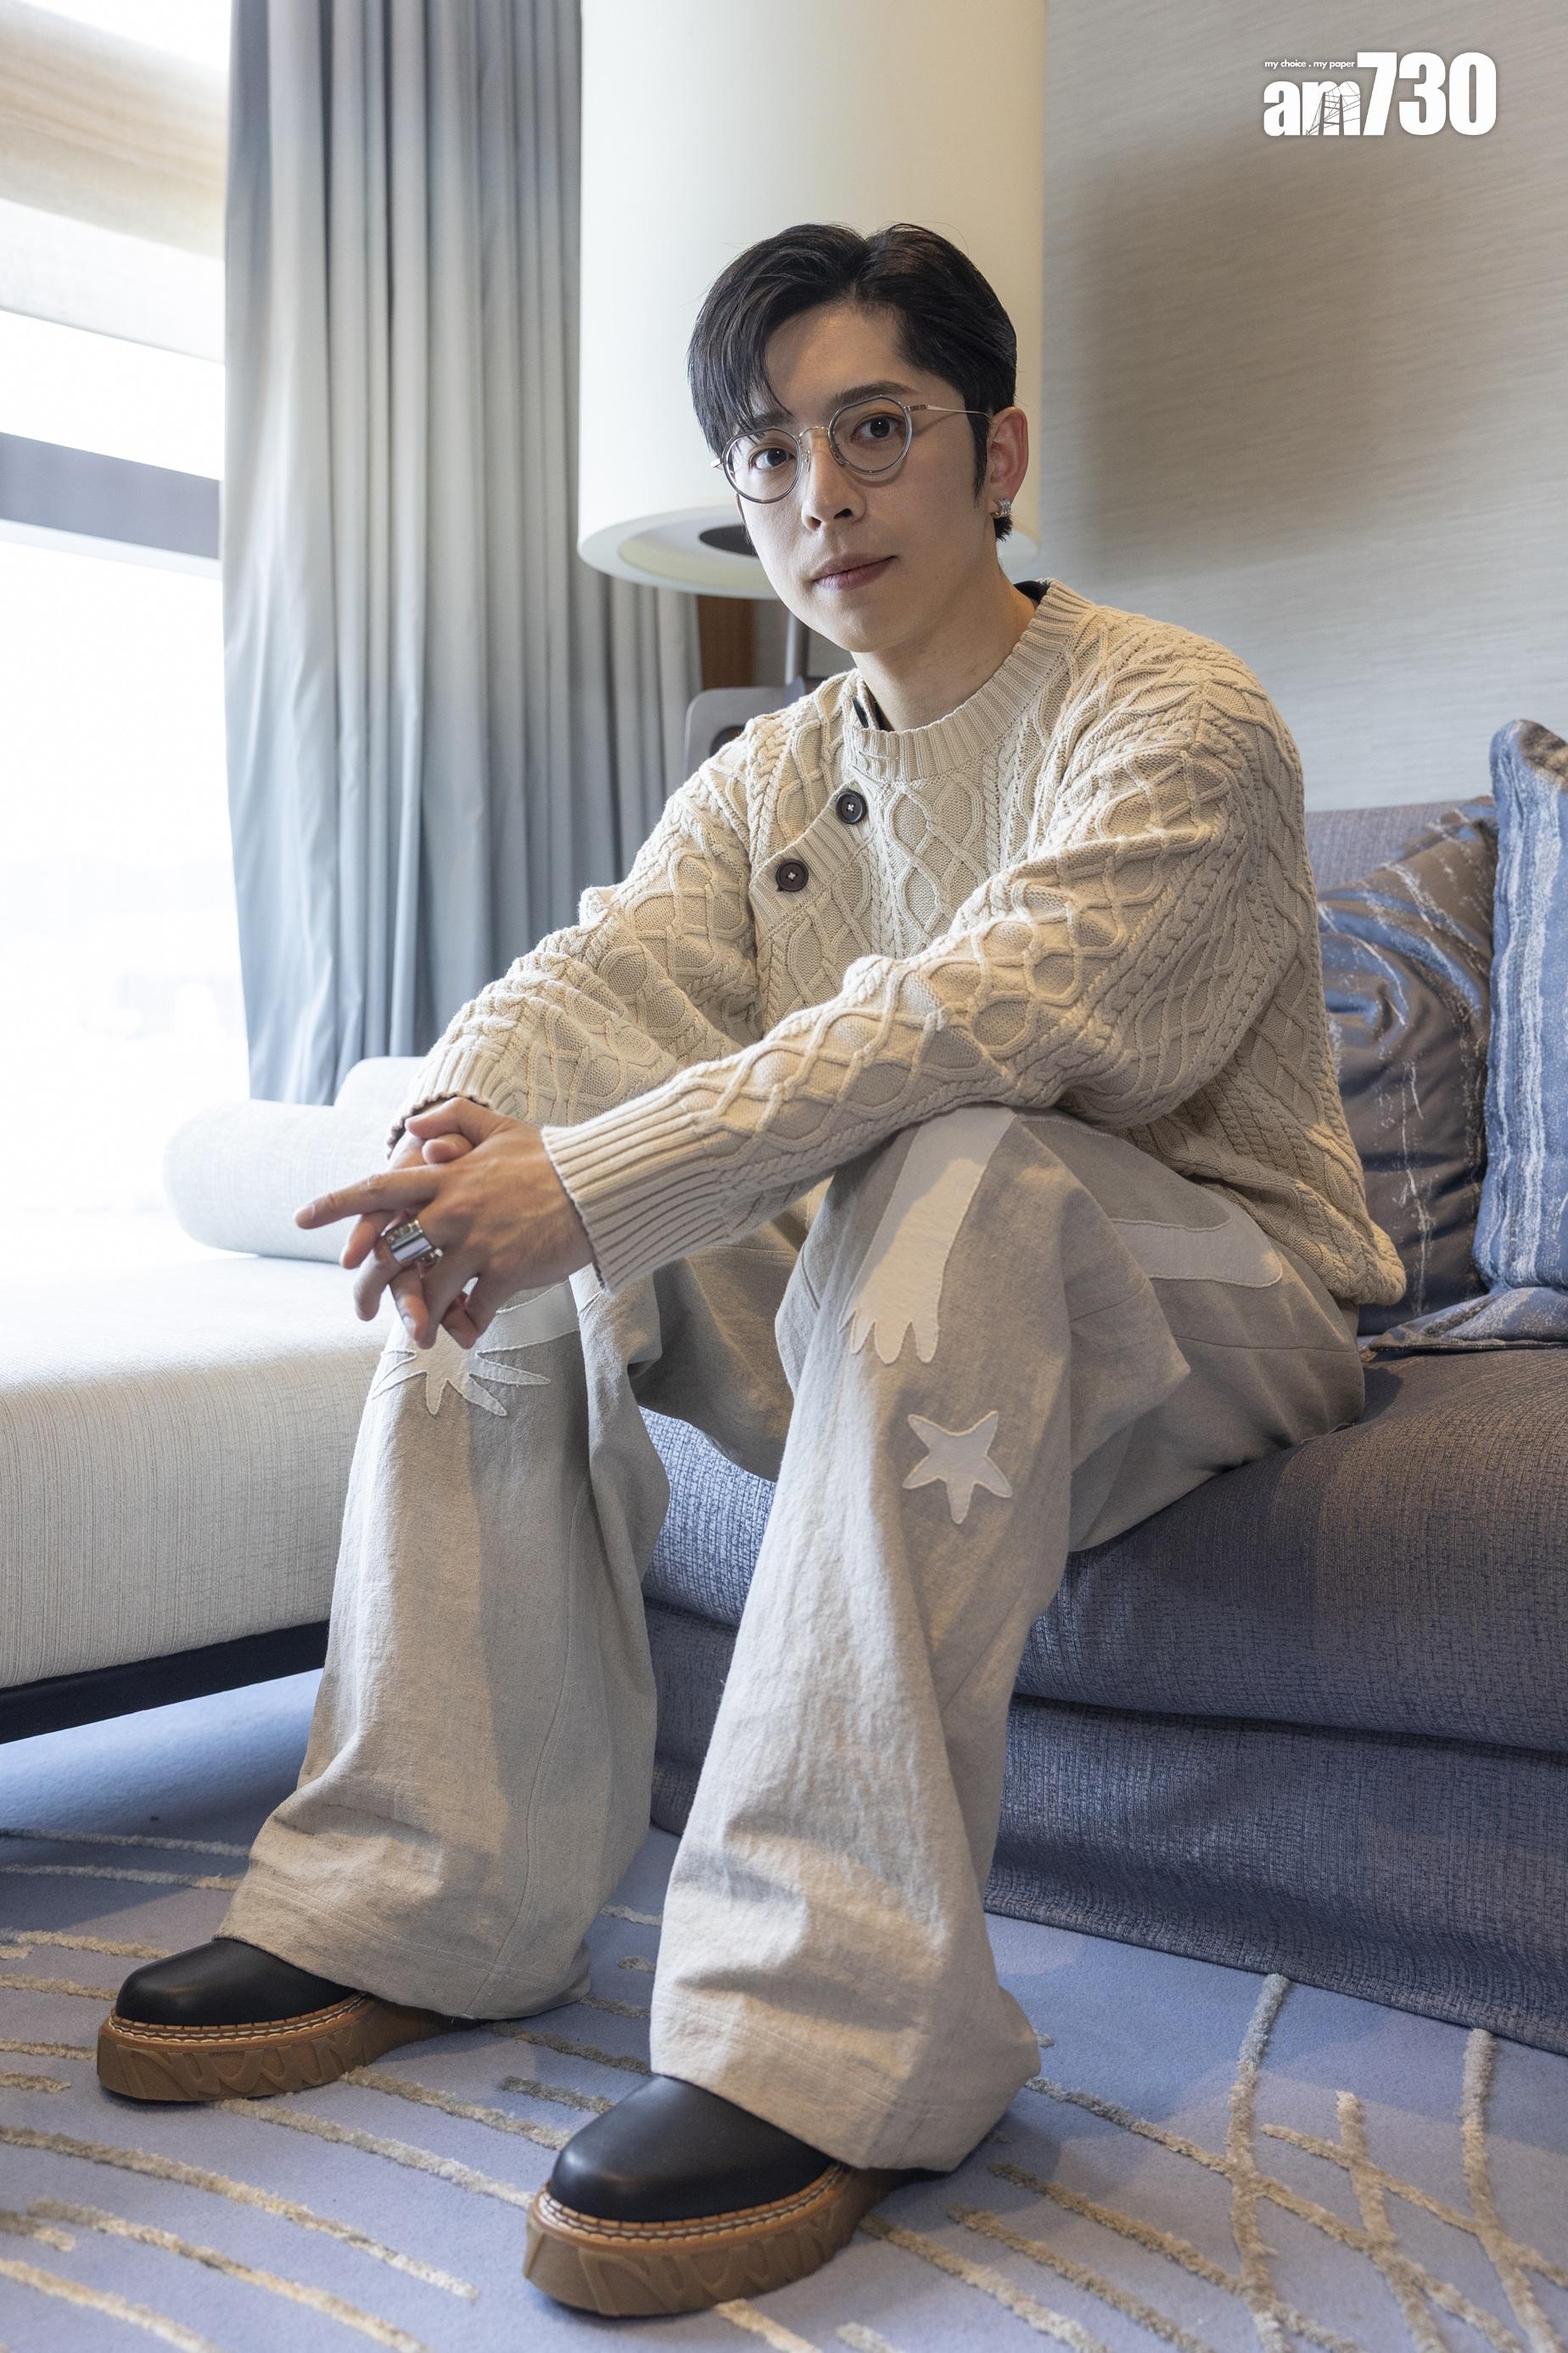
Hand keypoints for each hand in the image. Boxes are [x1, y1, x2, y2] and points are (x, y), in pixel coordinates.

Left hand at [295, 1097, 594, 1350]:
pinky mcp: (509, 1271)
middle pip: (390, 1254)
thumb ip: (452, 1122)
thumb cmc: (550, 1158)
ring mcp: (480, 1243)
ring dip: (418, 1319)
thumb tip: (411, 1130)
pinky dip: (467, 1326)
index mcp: (446, 1177)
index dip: (335, 1205)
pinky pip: (475, 1311)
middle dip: (368, 1288)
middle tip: (361, 1309)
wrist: (598, 1185)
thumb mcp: (499, 1127)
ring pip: (428, 1292)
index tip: (300, 1220)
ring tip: (419, 1334)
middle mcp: (454, 1210)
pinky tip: (468, 1331)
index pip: (377, 1189)